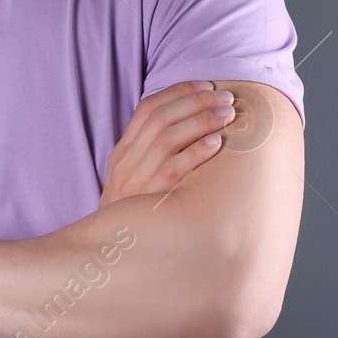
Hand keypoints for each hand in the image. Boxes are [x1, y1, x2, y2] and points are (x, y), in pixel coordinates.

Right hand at [99, 81, 235, 209]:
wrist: (109, 251)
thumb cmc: (132, 214)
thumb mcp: (131, 179)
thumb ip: (150, 154)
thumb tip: (188, 126)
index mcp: (122, 152)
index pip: (147, 108)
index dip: (178, 92)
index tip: (206, 86)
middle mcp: (126, 161)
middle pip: (161, 117)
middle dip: (196, 101)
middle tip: (226, 98)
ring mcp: (136, 179)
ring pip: (168, 138)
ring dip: (201, 121)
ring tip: (227, 115)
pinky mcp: (150, 199)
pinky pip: (174, 170)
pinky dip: (196, 153)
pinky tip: (216, 144)